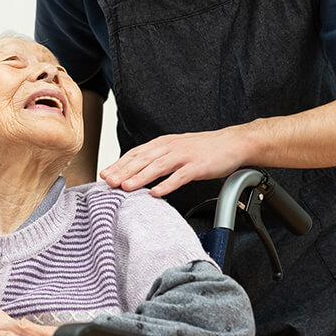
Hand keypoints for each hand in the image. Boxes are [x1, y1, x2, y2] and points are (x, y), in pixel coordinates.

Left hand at [99, 128, 248, 196]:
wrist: (231, 143)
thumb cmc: (202, 149)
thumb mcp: (174, 148)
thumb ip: (156, 157)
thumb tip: (136, 170)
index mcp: (162, 143)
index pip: (136, 153)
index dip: (119, 164)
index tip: (104, 174)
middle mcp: (170, 147)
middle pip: (142, 160)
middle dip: (123, 171)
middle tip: (108, 182)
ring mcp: (183, 156)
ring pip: (157, 167)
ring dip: (140, 177)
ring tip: (125, 187)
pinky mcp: (197, 166)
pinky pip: (180, 177)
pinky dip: (167, 185)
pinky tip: (157, 193)